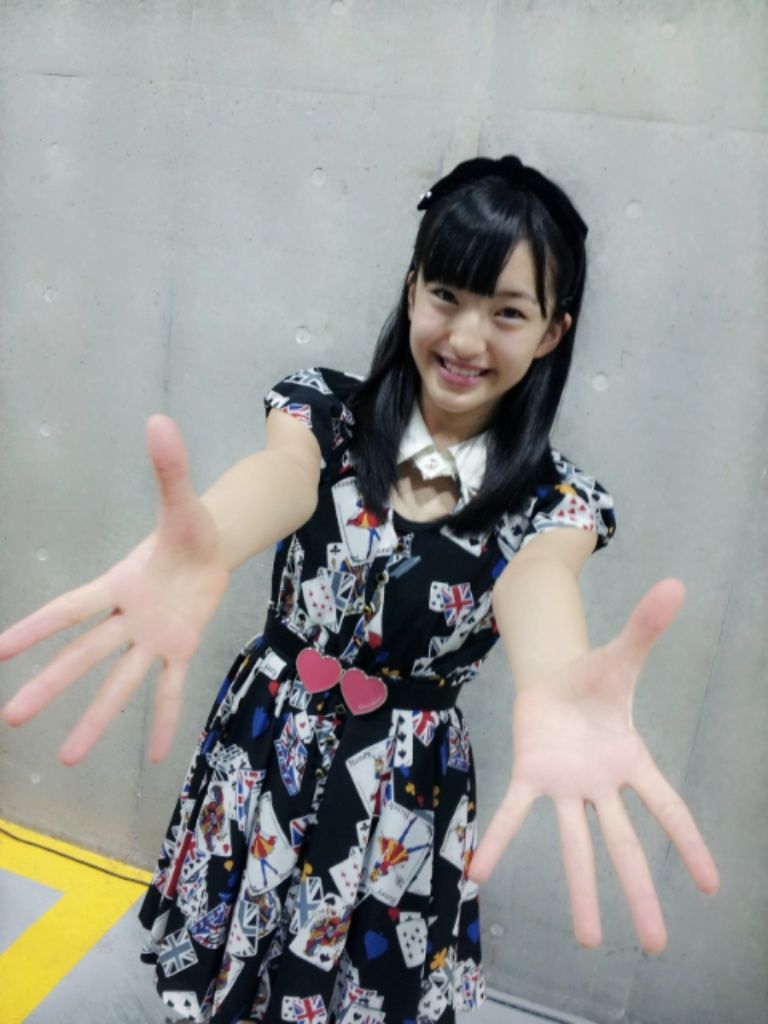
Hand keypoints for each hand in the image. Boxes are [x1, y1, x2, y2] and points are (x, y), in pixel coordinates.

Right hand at [1, 416, 229, 764]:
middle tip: (13, 720)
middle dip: (50, 686)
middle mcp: (127, 617)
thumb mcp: (180, 500)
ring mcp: (153, 638)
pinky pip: (169, 688)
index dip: (33, 629)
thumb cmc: (186, 527)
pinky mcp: (181, 647)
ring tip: (69, 758)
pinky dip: (161, 717)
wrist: (212, 547)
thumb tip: (158, 420)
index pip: (69, 609)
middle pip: (84, 656)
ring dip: (96, 719)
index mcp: (118, 583)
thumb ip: (167, 467)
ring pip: (120, 682)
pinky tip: (152, 754)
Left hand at [467, 579, 719, 952]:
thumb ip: (646, 626)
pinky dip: (499, 842)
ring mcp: (565, 785)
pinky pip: (515, 813)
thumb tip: (676, 584)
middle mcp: (601, 784)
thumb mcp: (620, 654)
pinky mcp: (531, 775)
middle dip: (641, 893)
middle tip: (655, 945)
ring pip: (575, 844)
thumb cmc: (595, 679)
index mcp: (632, 760)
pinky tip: (480, 874)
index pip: (667, 807)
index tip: (714, 886)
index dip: (690, 843)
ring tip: (588, 940)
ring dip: (581, 891)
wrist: (555, 677)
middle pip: (623, 844)